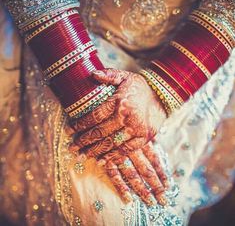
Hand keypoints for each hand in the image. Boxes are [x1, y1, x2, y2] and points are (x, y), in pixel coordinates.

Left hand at [67, 69, 167, 203]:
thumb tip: (92, 74)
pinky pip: (126, 150)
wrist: (163, 95)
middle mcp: (126, 116)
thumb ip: (109, 74)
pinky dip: (113, 157)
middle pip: (100, 132)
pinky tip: (101, 161)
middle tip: (72, 147)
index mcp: (119, 101)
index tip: (69, 131)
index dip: (80, 124)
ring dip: (95, 151)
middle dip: (83, 141)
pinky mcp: (144, 138)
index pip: (94, 116)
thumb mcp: (125, 76)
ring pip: (110, 143)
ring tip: (82, 156)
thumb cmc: (140, 86)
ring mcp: (135, 129)